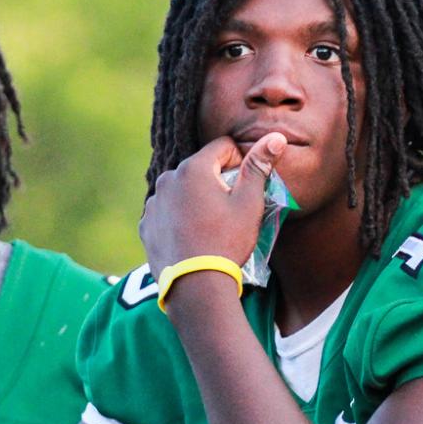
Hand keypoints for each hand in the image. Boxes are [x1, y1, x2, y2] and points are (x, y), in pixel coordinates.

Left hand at [139, 133, 285, 277]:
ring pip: (182, 190)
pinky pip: (166, 211)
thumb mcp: (249, 203)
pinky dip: (178, 217)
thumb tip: (276, 137)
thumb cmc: (227, 241)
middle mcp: (167, 179)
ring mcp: (154, 203)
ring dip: (196, 199)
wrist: (195, 286)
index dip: (240, 162)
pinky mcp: (146, 225)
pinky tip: (191, 237)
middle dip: (217, 181)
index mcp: (194, 168)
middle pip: (200, 168)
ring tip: (209, 227)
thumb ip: (259, 166)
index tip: (245, 187)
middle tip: (229, 211)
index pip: (223, 147)